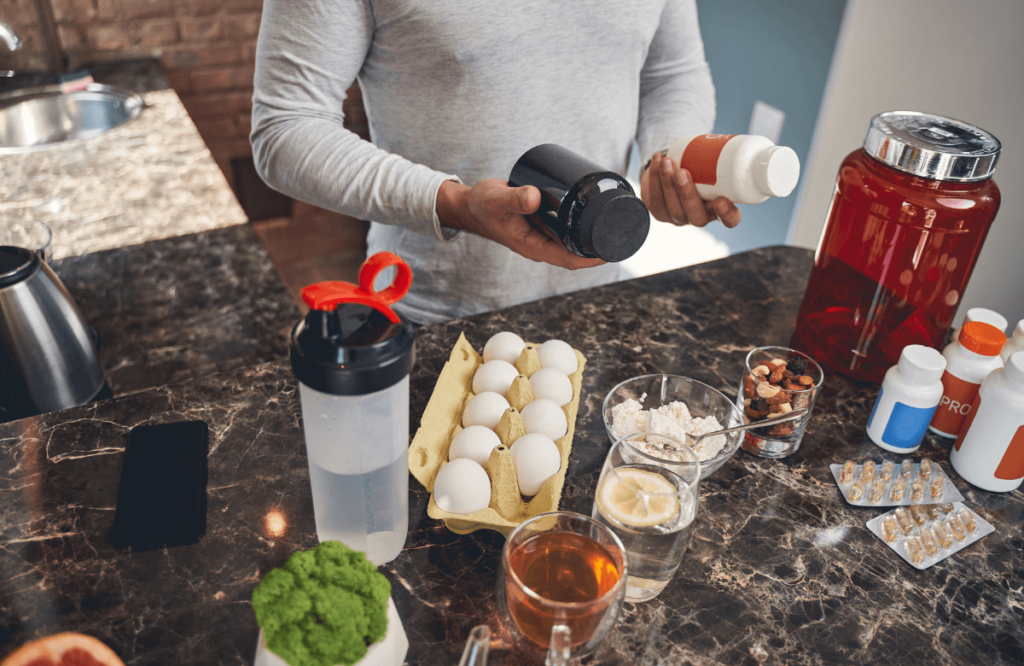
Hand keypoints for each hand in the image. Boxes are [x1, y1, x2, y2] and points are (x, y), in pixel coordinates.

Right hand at [436, 179, 605, 270]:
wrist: (471, 204)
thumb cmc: (482, 206)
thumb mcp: (497, 200)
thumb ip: (514, 198)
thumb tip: (535, 196)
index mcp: (534, 247)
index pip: (570, 260)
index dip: (593, 258)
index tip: (614, 251)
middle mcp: (542, 243)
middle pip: (578, 251)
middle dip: (601, 245)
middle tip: (625, 230)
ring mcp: (543, 233)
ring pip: (574, 238)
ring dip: (594, 232)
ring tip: (617, 219)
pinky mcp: (543, 221)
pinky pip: (567, 225)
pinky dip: (583, 220)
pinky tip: (597, 209)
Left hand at [640, 152, 740, 227]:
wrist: (674, 169)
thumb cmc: (701, 166)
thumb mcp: (714, 164)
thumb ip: (722, 158)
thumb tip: (736, 136)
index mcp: (720, 209)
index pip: (730, 220)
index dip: (727, 215)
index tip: (722, 202)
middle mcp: (699, 217)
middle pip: (695, 215)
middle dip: (687, 194)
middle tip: (682, 172)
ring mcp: (678, 217)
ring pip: (672, 208)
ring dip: (667, 183)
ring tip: (666, 161)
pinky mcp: (659, 211)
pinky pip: (655, 200)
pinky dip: (654, 178)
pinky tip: (657, 161)